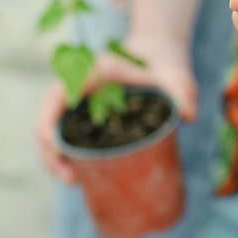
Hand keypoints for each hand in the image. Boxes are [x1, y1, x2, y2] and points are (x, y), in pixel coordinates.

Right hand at [36, 30, 195, 183]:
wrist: (157, 55)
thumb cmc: (164, 66)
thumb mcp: (177, 76)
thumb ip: (185, 91)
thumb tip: (188, 116)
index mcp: (95, 70)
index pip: (60, 94)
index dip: (49, 123)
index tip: (58, 150)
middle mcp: (79, 83)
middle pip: (49, 117)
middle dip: (50, 152)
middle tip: (71, 180)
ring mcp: (78, 98)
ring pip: (51, 128)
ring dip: (53, 156)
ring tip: (73, 182)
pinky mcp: (83, 112)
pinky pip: (62, 132)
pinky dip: (62, 153)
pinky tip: (75, 174)